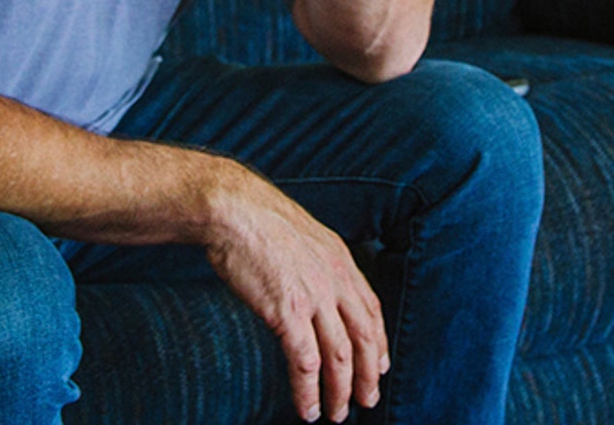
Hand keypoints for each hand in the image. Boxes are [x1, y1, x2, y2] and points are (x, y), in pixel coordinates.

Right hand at [204, 172, 388, 422]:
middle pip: (364, 338)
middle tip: (366, 401)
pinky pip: (305, 363)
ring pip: (339, 357)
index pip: (371, 309)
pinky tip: (307, 408)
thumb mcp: (301, 234)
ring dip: (340, 392)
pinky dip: (308, 391)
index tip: (381, 366)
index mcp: (340, 260)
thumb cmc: (255, 219)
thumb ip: (314, 261)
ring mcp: (313, 297)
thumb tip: (310, 279)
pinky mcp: (287, 312)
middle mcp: (335, 281)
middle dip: (368, 376)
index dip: (379, 343)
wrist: (232, 209)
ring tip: (336, 414)